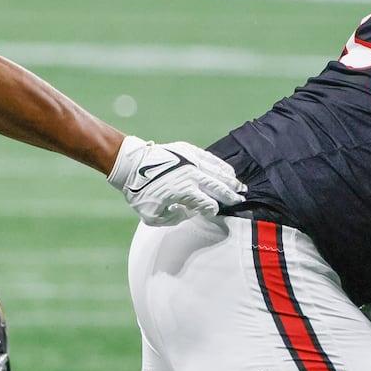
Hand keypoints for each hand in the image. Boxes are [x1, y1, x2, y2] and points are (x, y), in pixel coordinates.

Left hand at [106, 135, 244, 226]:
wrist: (129, 165)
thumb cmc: (139, 192)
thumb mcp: (151, 216)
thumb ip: (172, 219)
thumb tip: (187, 212)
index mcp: (184, 192)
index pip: (207, 205)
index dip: (212, 211)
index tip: (214, 213)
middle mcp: (192, 176)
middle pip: (218, 187)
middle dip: (230, 195)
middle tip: (241, 200)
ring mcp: (191, 162)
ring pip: (218, 172)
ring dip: (230, 181)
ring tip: (240, 187)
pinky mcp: (188, 151)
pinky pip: (210, 159)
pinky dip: (221, 166)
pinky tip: (228, 172)